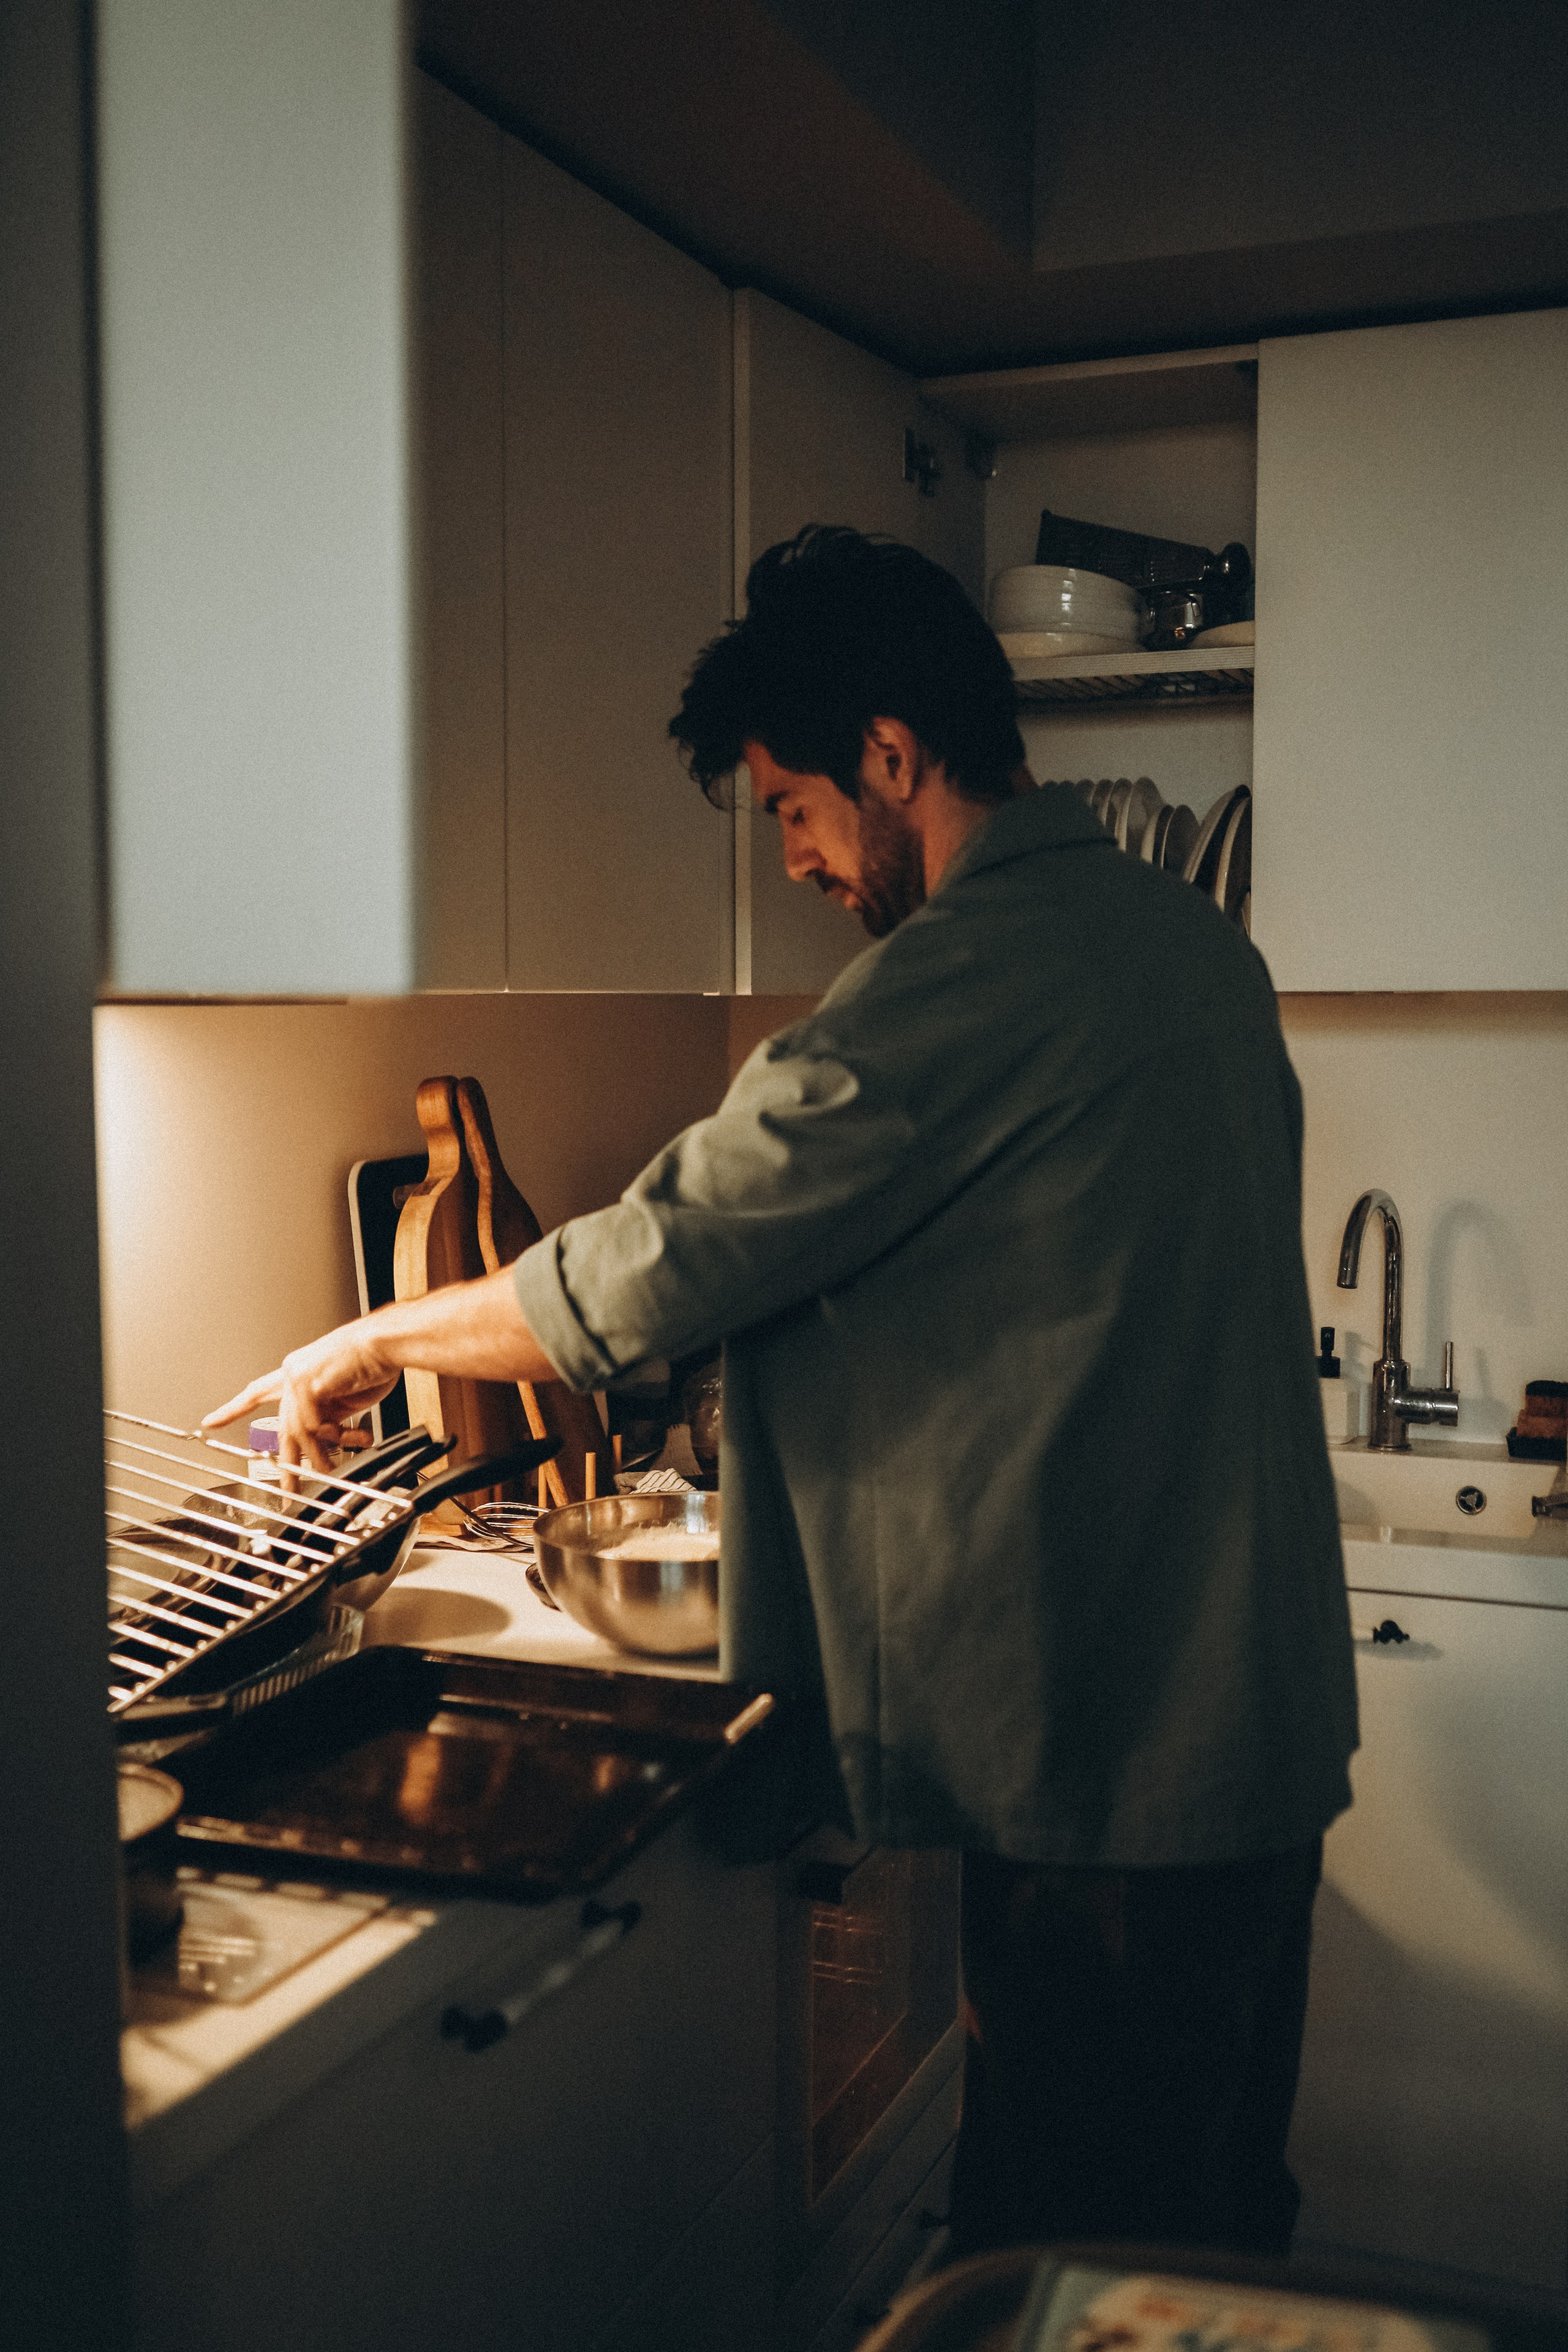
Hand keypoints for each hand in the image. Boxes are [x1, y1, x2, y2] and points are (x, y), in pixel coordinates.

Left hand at [203, 1269, 562, 1471]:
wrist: (388, 1343)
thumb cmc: (375, 1360)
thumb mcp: (346, 1396)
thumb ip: (331, 1416)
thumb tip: (328, 1443)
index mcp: (298, 1372)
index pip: (257, 1392)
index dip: (234, 1408)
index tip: (211, 1420)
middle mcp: (291, 1374)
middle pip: (283, 1429)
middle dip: (287, 1465)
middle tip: (287, 1489)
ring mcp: (296, 1378)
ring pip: (301, 1434)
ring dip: (325, 1454)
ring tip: (341, 1463)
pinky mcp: (307, 1385)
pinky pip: (314, 1428)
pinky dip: (336, 1439)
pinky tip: (356, 1436)